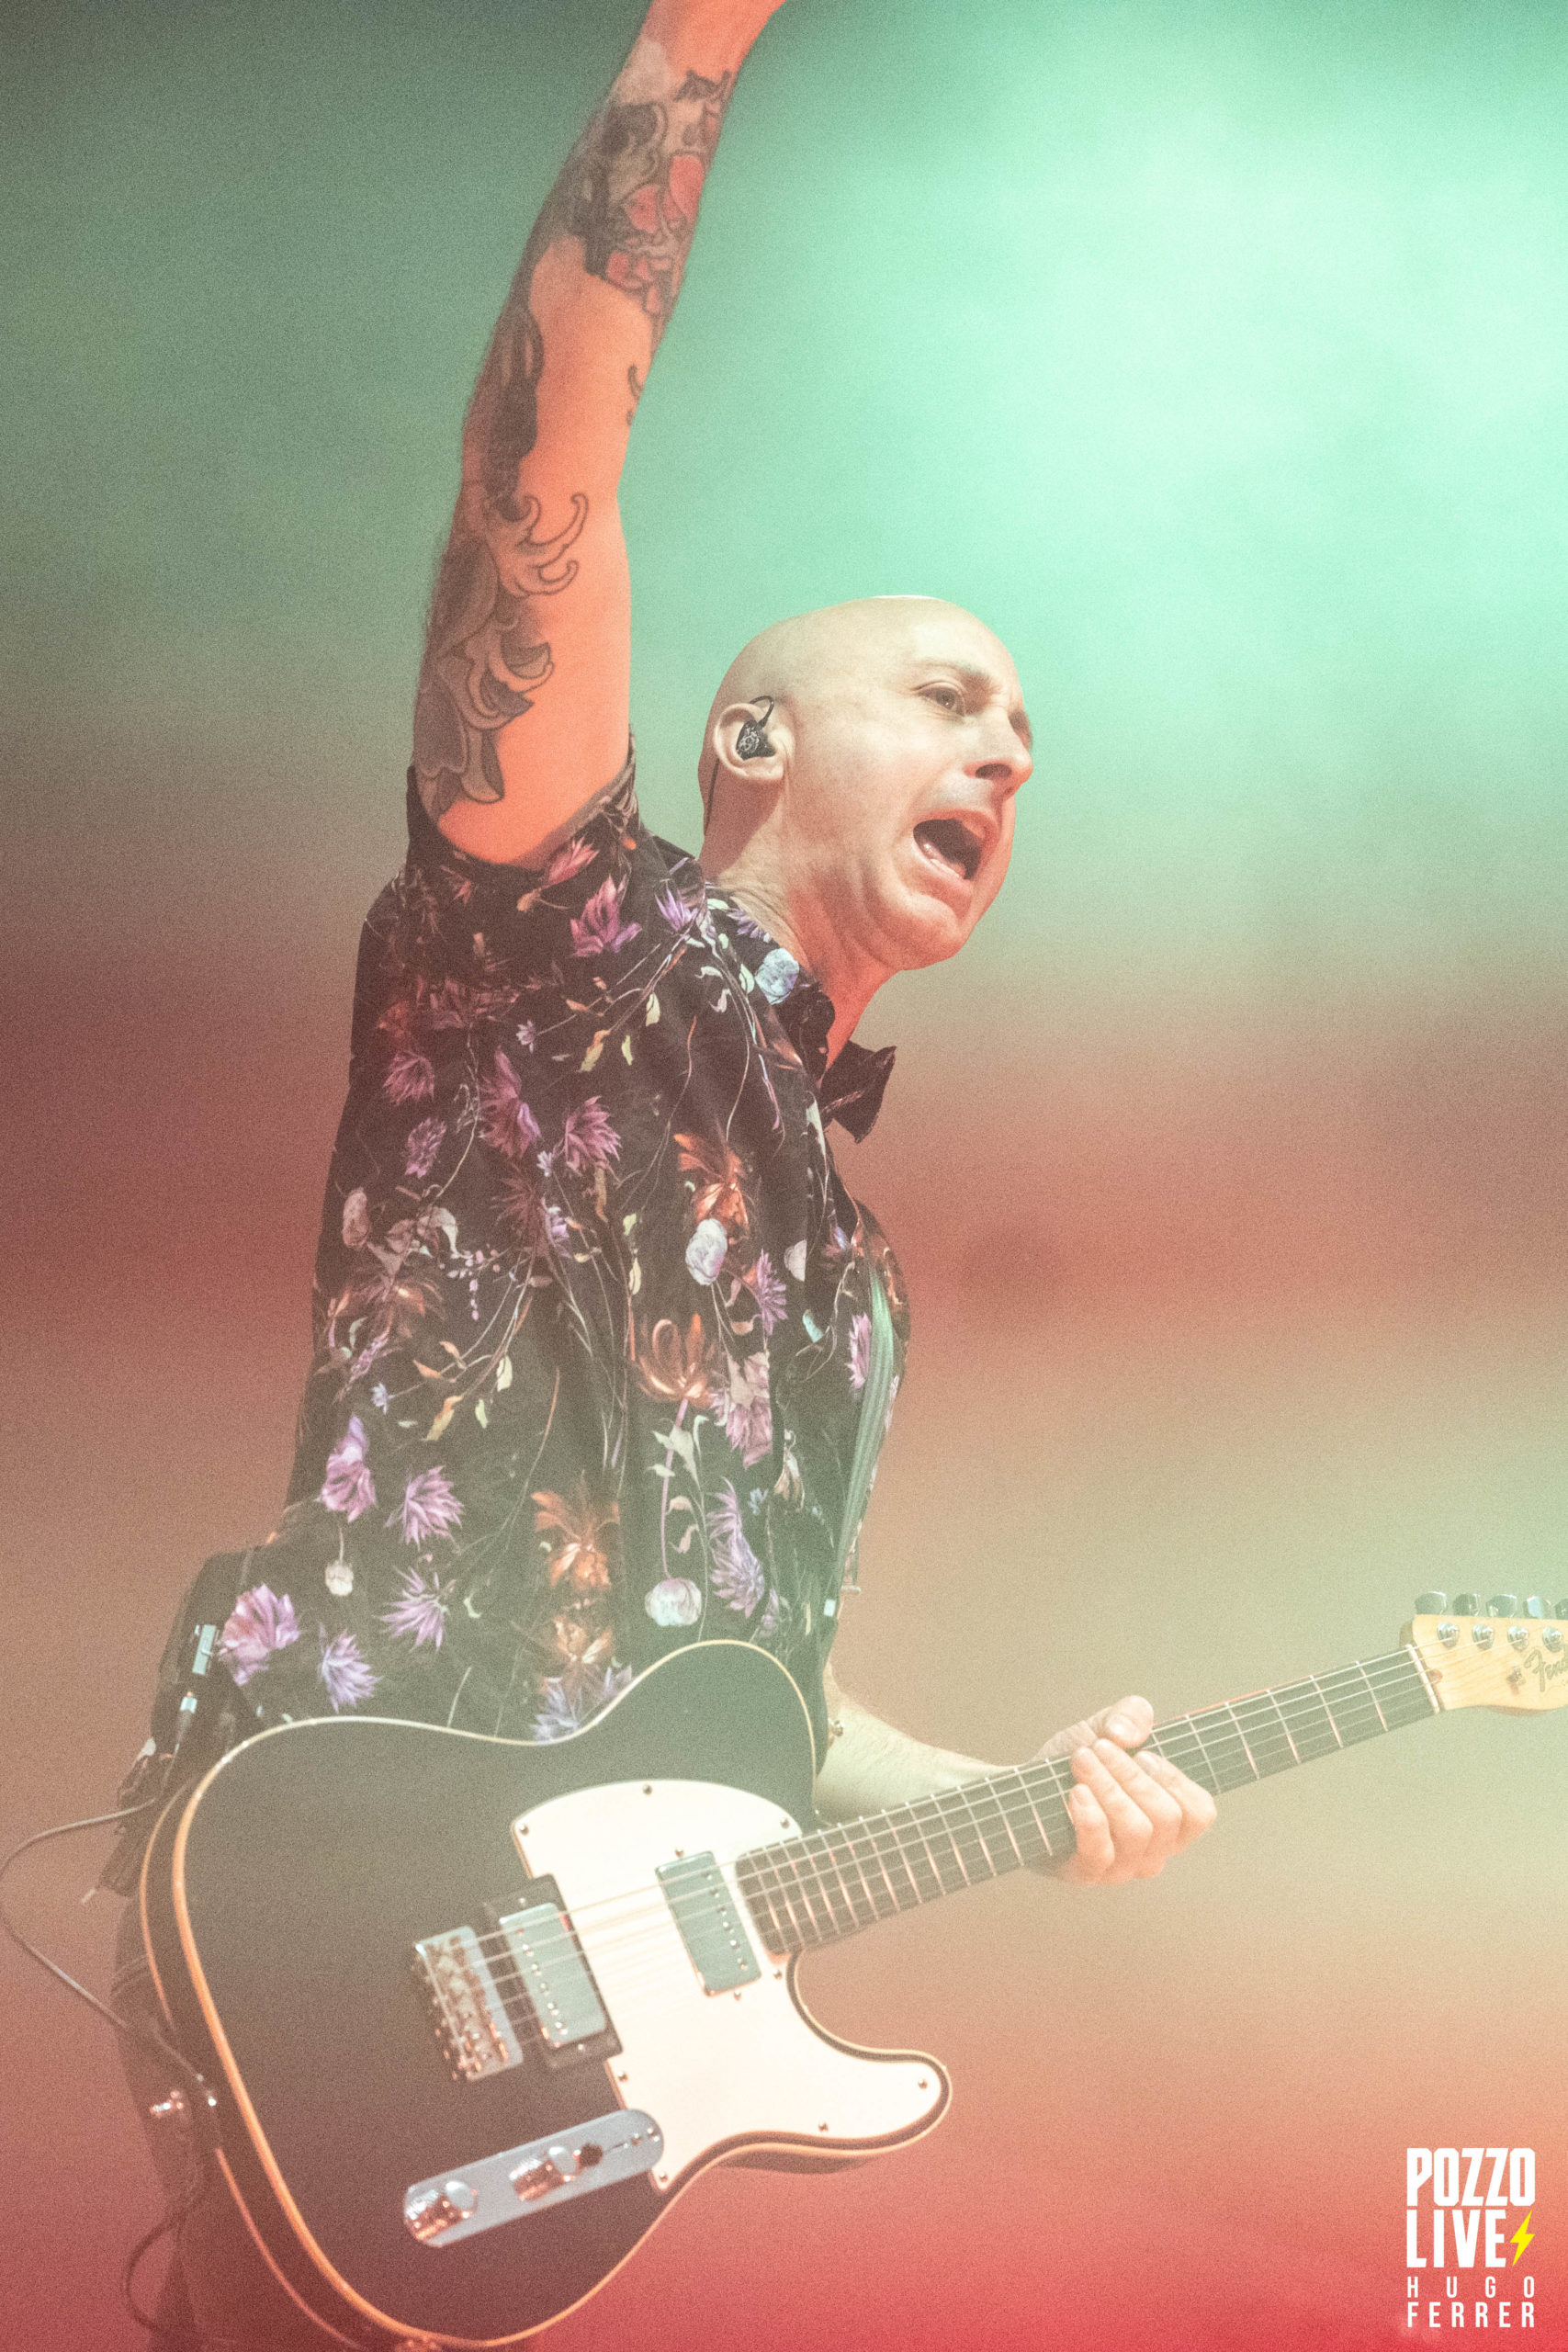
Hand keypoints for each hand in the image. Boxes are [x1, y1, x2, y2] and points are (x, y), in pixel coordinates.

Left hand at [1030, 1695, 1215, 1884]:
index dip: (1175, 1779)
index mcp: (1169, 1823)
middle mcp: (1152, 1852)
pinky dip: (1090, 1817)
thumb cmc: (1076, 1765)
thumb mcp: (1104, 1729)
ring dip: (1108, 1787)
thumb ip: (1128, 1716)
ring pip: (1136, 1831)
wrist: (1025, 1791)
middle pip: (1166, 1817)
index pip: (1199, 1813)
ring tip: (1081, 1760)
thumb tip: (1127, 1733)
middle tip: (1099, 1748)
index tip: (1143, 1754)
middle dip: (1131, 1775)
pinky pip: (1100, 1852)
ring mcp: (1122, 1868)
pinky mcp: (1087, 1874)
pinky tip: (1075, 1792)